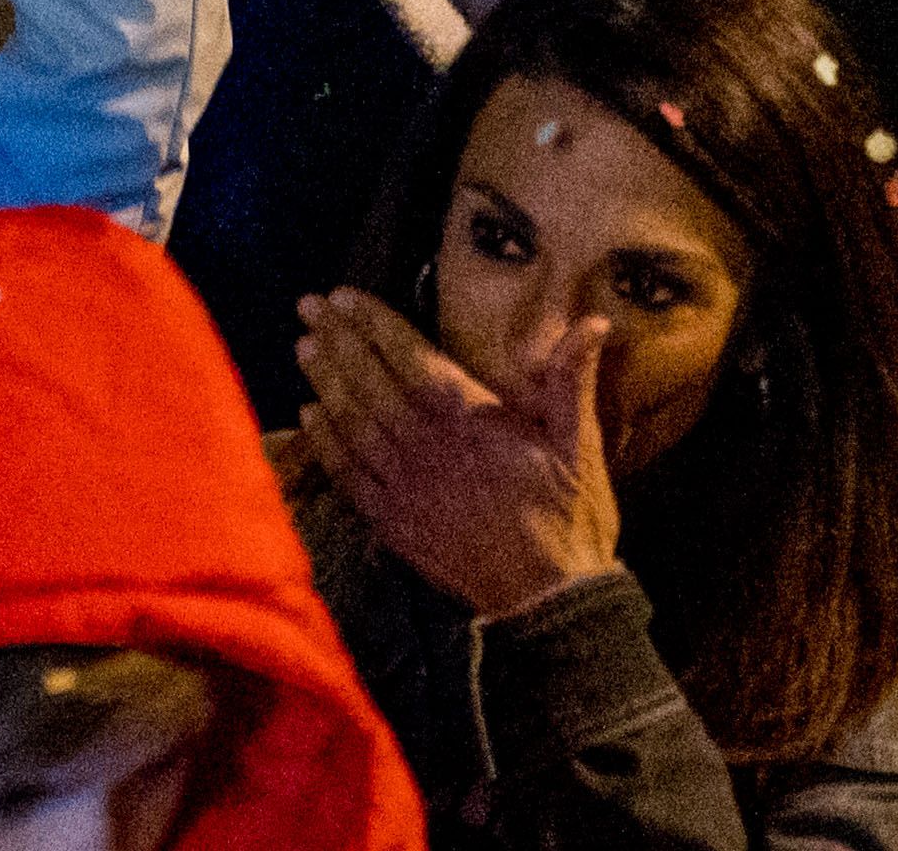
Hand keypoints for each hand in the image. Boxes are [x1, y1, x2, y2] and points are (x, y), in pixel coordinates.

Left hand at [293, 287, 624, 618]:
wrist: (548, 601)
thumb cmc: (569, 517)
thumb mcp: (579, 444)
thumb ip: (572, 378)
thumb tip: (593, 322)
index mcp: (470, 420)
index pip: (411, 356)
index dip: (375, 322)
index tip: (344, 296)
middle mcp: (427, 446)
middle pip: (370, 381)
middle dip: (339, 339)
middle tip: (308, 306)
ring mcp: (403, 487)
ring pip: (352, 422)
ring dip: (325, 382)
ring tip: (303, 348)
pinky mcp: (391, 523)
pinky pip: (347, 474)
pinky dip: (325, 442)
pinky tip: (308, 416)